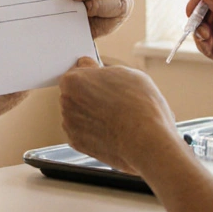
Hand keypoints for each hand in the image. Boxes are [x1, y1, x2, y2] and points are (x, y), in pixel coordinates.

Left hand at [59, 57, 181, 174]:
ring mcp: (70, 124)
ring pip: (79, 113)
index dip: (94, 73)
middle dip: (91, 94)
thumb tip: (101, 73)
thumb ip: (105, 72)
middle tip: (114, 100)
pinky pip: (83, 132)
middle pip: (77, 92)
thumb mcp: (126, 74)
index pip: (79, 69)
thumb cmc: (140, 107)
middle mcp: (66, 101)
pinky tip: (111, 130)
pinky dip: (93, 131)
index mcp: (73, 80)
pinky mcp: (76, 143)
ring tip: (116, 117)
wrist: (146, 142)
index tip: (101, 79)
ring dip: (92, 114)